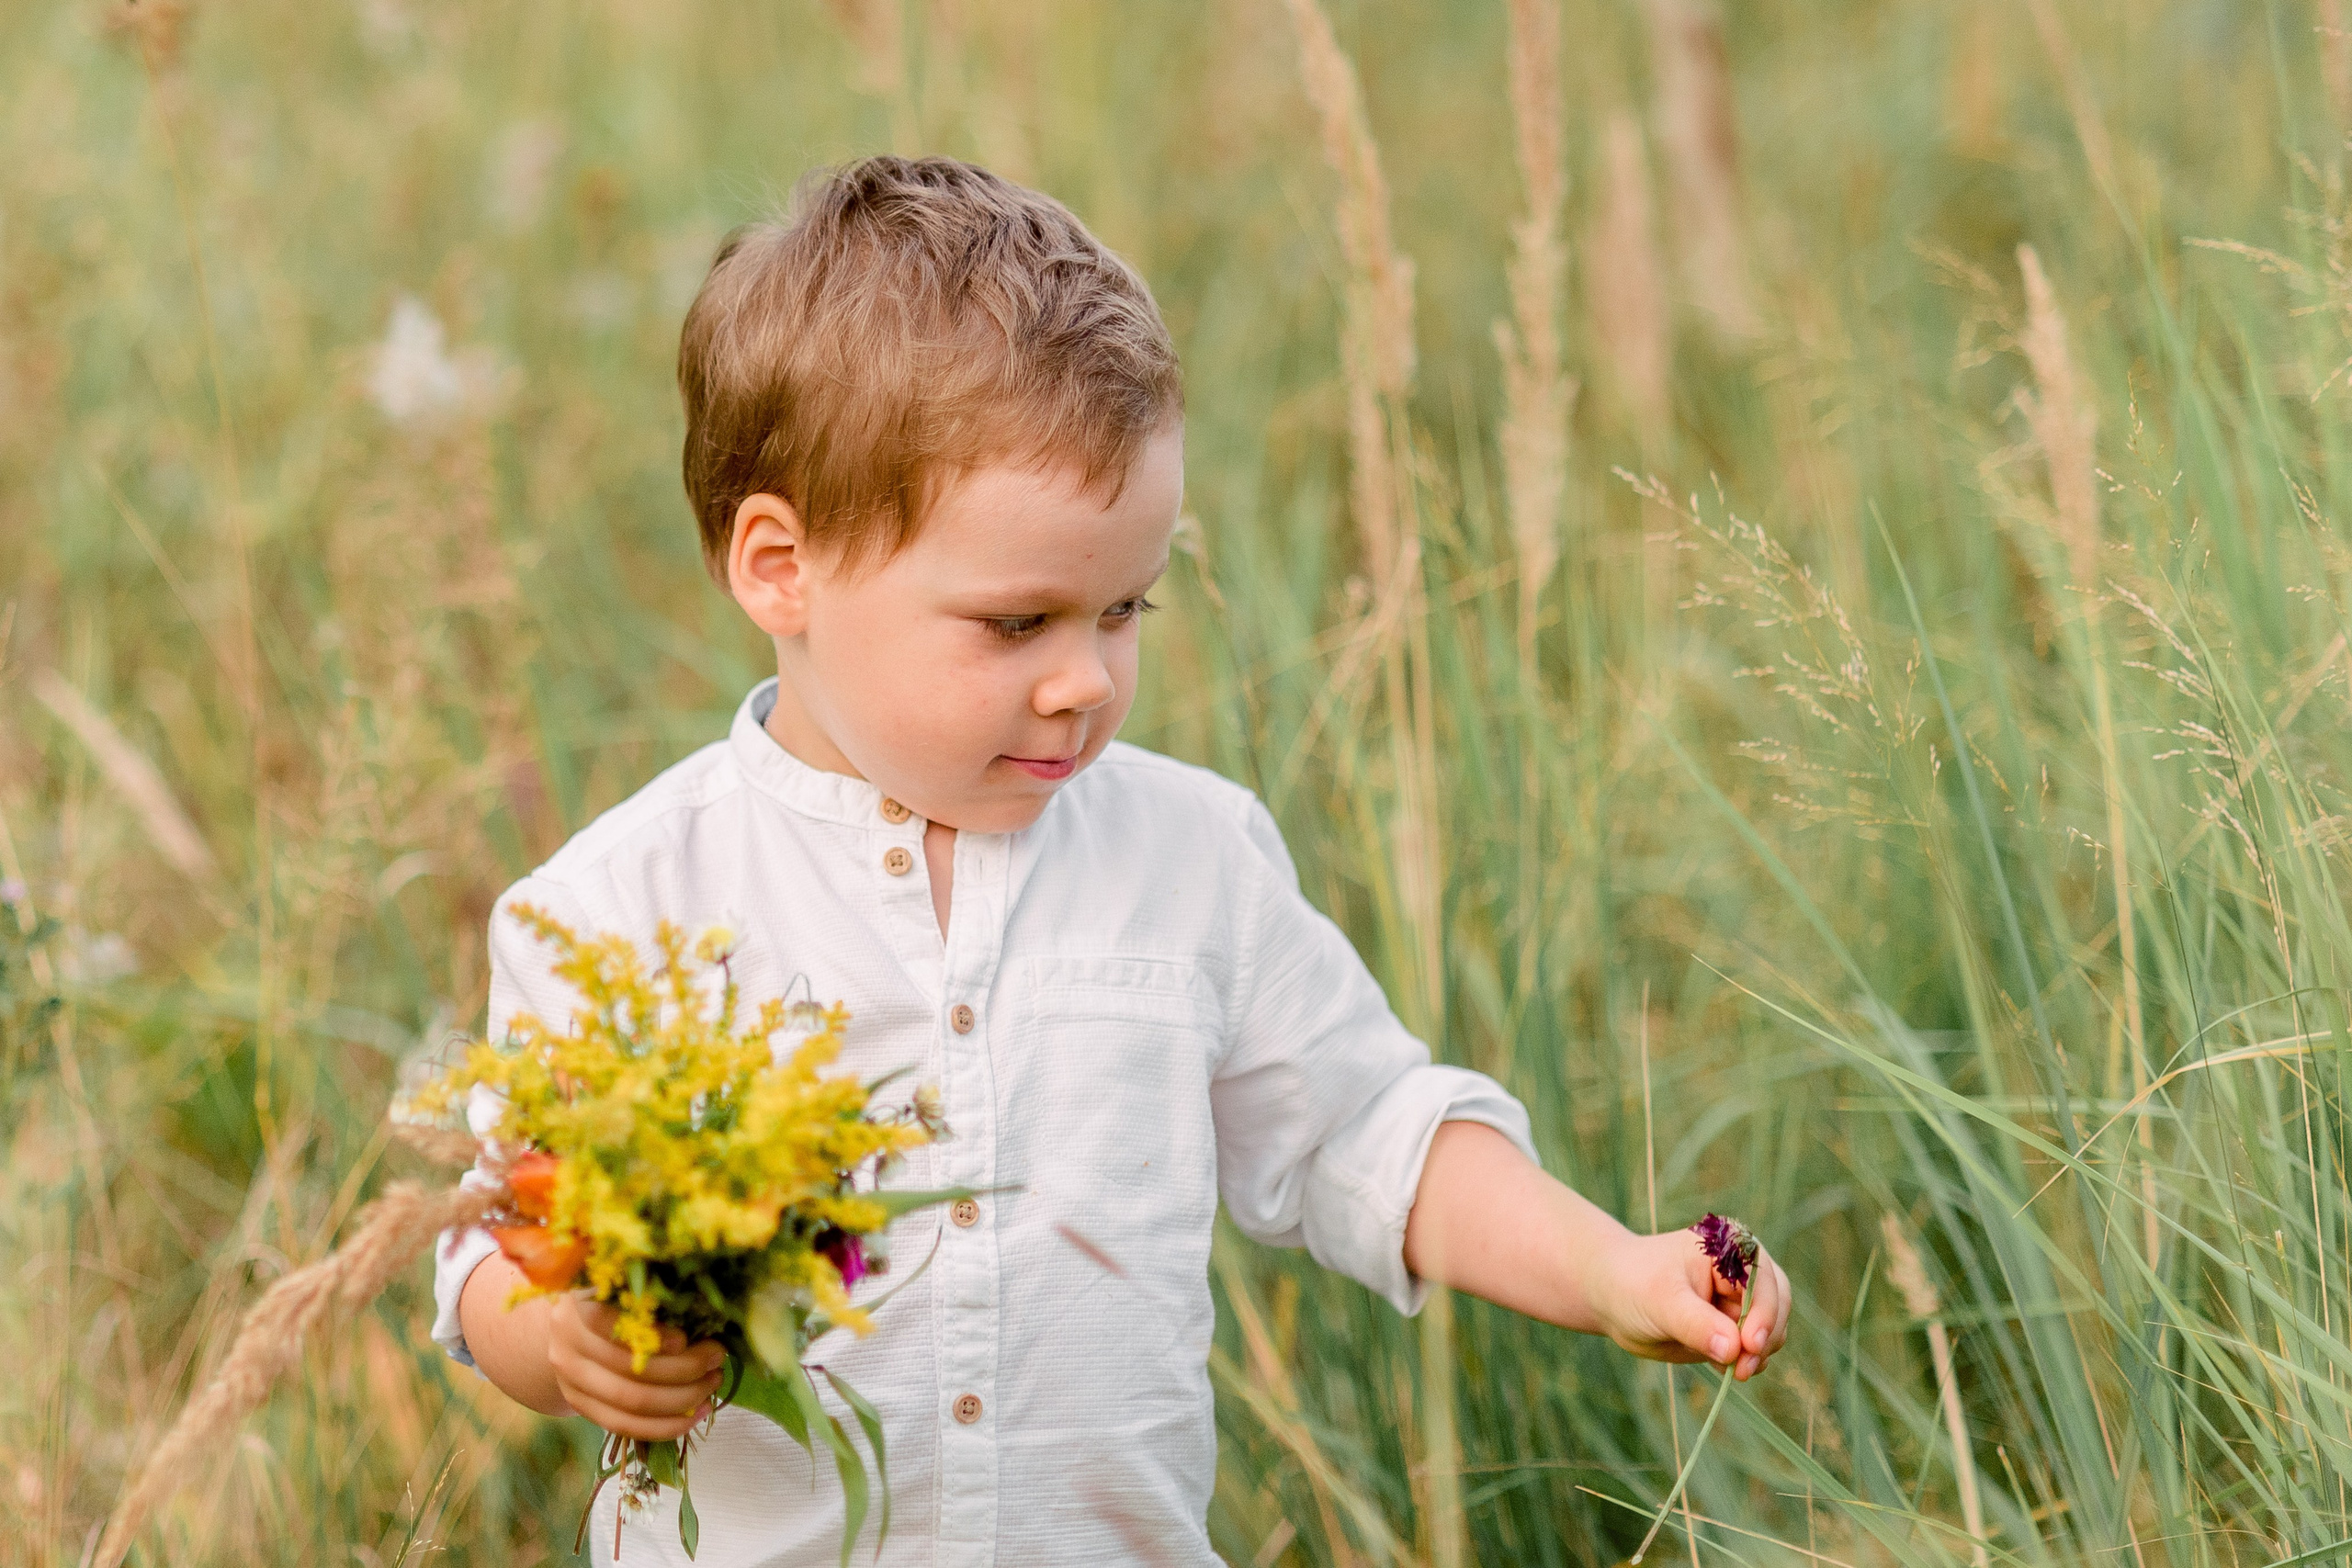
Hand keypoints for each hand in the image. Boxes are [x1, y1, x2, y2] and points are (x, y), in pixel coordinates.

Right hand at [546, 1294, 726, 1440]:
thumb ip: (651, 1302)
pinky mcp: (581, 1408)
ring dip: (682, 1398)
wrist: (566, 1333)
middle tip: (716, 1358)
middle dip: (684, 1369)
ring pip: (632, 1402)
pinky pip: (627, 1426)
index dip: (650, 1336)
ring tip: (712, 1382)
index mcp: (577, 1309)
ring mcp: (571, 1383)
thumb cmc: (609, 1304)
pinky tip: (697, 1413)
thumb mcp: (621, 1292)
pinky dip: (667, 1425)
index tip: (684, 1339)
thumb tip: (708, 1317)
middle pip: (630, 1370)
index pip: (609, 1323)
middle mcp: (568, 1347)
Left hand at [1592, 1227, 1790, 1381]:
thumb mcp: (1661, 1302)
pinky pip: (1756, 1348)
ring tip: (1731, 1371)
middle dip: (1765, 1339)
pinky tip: (1724, 1368)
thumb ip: (1697, 1324)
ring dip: (1757, 1354)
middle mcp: (1743, 1270)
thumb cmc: (1632, 1285)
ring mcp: (1741, 1299)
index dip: (1765, 1313)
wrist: (1612, 1297)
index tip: (1751, 1345)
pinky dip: (1747, 1361)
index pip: (1764, 1279)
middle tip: (1741, 1370)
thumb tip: (1734, 1350)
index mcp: (1729, 1247)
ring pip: (1772, 1329)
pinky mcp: (1733, 1326)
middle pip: (1778, 1305)